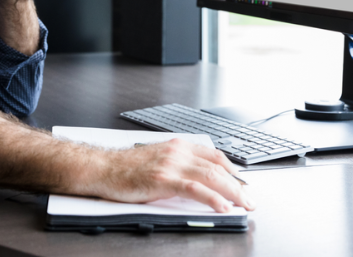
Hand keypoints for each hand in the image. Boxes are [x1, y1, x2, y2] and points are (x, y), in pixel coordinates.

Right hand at [92, 138, 254, 212]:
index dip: (233, 170)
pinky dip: (212, 198)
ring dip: (233, 192)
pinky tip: (222, 207)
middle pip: (218, 167)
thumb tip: (197, 181)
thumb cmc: (125, 167)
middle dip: (238, 185)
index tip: (242, 183)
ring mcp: (171, 165)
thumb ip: (177, 165)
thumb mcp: (157, 159)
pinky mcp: (163, 180)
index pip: (214, 155)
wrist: (102, 167)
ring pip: (212, 176)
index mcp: (177, 146)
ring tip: (244, 205)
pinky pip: (195, 189)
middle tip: (249, 199)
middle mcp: (177, 152)